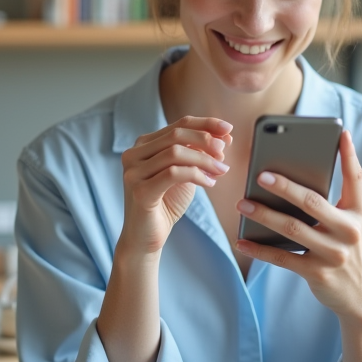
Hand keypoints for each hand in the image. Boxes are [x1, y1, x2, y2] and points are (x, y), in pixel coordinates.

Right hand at [120, 116, 232, 255]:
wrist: (146, 238)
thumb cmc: (166, 205)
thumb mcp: (185, 174)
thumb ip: (199, 154)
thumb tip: (225, 137)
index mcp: (144, 145)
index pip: (178, 125)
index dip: (205, 124)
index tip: (228, 128)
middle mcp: (133, 154)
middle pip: (177, 135)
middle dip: (206, 140)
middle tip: (224, 152)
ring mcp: (133, 172)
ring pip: (176, 153)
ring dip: (205, 160)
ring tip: (221, 170)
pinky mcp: (139, 190)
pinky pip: (174, 173)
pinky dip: (197, 175)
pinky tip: (210, 184)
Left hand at [234, 130, 361, 321]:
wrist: (360, 295)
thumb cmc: (348, 248)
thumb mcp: (351, 223)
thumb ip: (335, 200)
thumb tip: (301, 173)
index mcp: (358, 212)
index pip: (356, 178)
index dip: (349, 155)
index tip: (340, 133)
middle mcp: (348, 231)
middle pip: (312, 202)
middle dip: (285, 186)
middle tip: (261, 174)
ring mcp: (332, 253)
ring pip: (292, 229)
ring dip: (264, 215)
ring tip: (242, 203)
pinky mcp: (316, 273)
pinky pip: (282, 257)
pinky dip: (260, 249)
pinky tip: (242, 240)